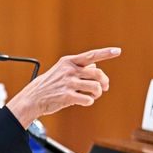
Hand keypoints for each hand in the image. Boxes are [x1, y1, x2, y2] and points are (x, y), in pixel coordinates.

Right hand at [6, 47, 121, 127]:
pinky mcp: (67, 96)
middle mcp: (69, 70)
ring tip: (93, 95)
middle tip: (104, 87)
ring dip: (98, 93)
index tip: (118, 50)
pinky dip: (89, 101)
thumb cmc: (50, 84)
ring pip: (95, 87)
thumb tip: (95, 65)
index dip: (106, 53)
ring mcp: (68, 83)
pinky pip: (88, 99)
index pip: (91, 55)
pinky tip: (84, 101)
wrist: (34, 97)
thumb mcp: (62, 70)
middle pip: (97, 73)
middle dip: (104, 81)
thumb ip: (79, 67)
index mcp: (69, 62)